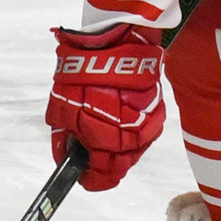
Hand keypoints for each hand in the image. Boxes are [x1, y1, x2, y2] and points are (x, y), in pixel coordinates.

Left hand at [46, 23, 166, 190]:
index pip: (103, 176)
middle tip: (88, 153)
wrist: (116, 40)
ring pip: (134, 150)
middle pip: (120, 165)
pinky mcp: (159, 110)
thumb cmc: (85, 71)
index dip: (90, 180)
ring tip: (101, 132)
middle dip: (103, 162)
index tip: (82, 179)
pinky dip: (130, 131)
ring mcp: (150, 124)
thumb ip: (65, 136)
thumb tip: (66, 156)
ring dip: (118, 147)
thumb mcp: (61, 106)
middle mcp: (133, 138)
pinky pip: (144, 131)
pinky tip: (118, 120)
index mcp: (107, 140)